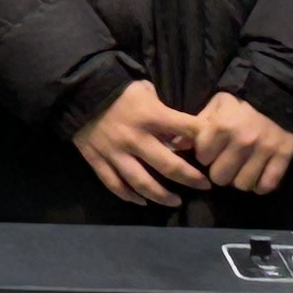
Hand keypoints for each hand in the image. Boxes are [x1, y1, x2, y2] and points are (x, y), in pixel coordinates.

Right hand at [72, 79, 210, 208]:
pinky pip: (115, 184)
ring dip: (163, 196)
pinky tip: (143, 201)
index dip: (204, 142)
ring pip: (142, 183)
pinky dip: (129, 196)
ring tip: (176, 202)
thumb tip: (184, 134)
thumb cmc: (119, 90)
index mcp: (151, 116)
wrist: (80, 90)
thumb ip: (164, 111)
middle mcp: (135, 138)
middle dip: (191, 178)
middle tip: (204, 186)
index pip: (186, 130)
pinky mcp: (98, 160)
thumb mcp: (147, 91)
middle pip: (168, 165)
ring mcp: (115, 152)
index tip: (212, 152)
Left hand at [188, 90, 292, 197]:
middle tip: (226, 163)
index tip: (211, 151)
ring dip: (240, 180)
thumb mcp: (215, 107)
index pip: (203, 158)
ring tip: (241, 169)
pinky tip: (257, 175)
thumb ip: (196, 126)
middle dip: (220, 172)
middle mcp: (242, 140)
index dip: (205, 156)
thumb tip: (176, 145)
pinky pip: (267, 185)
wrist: (278, 94)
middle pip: (220, 178)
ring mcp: (264, 150)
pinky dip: (260, 185)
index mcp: (222, 126)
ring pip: (242, 185)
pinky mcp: (283, 156)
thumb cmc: (240, 102)